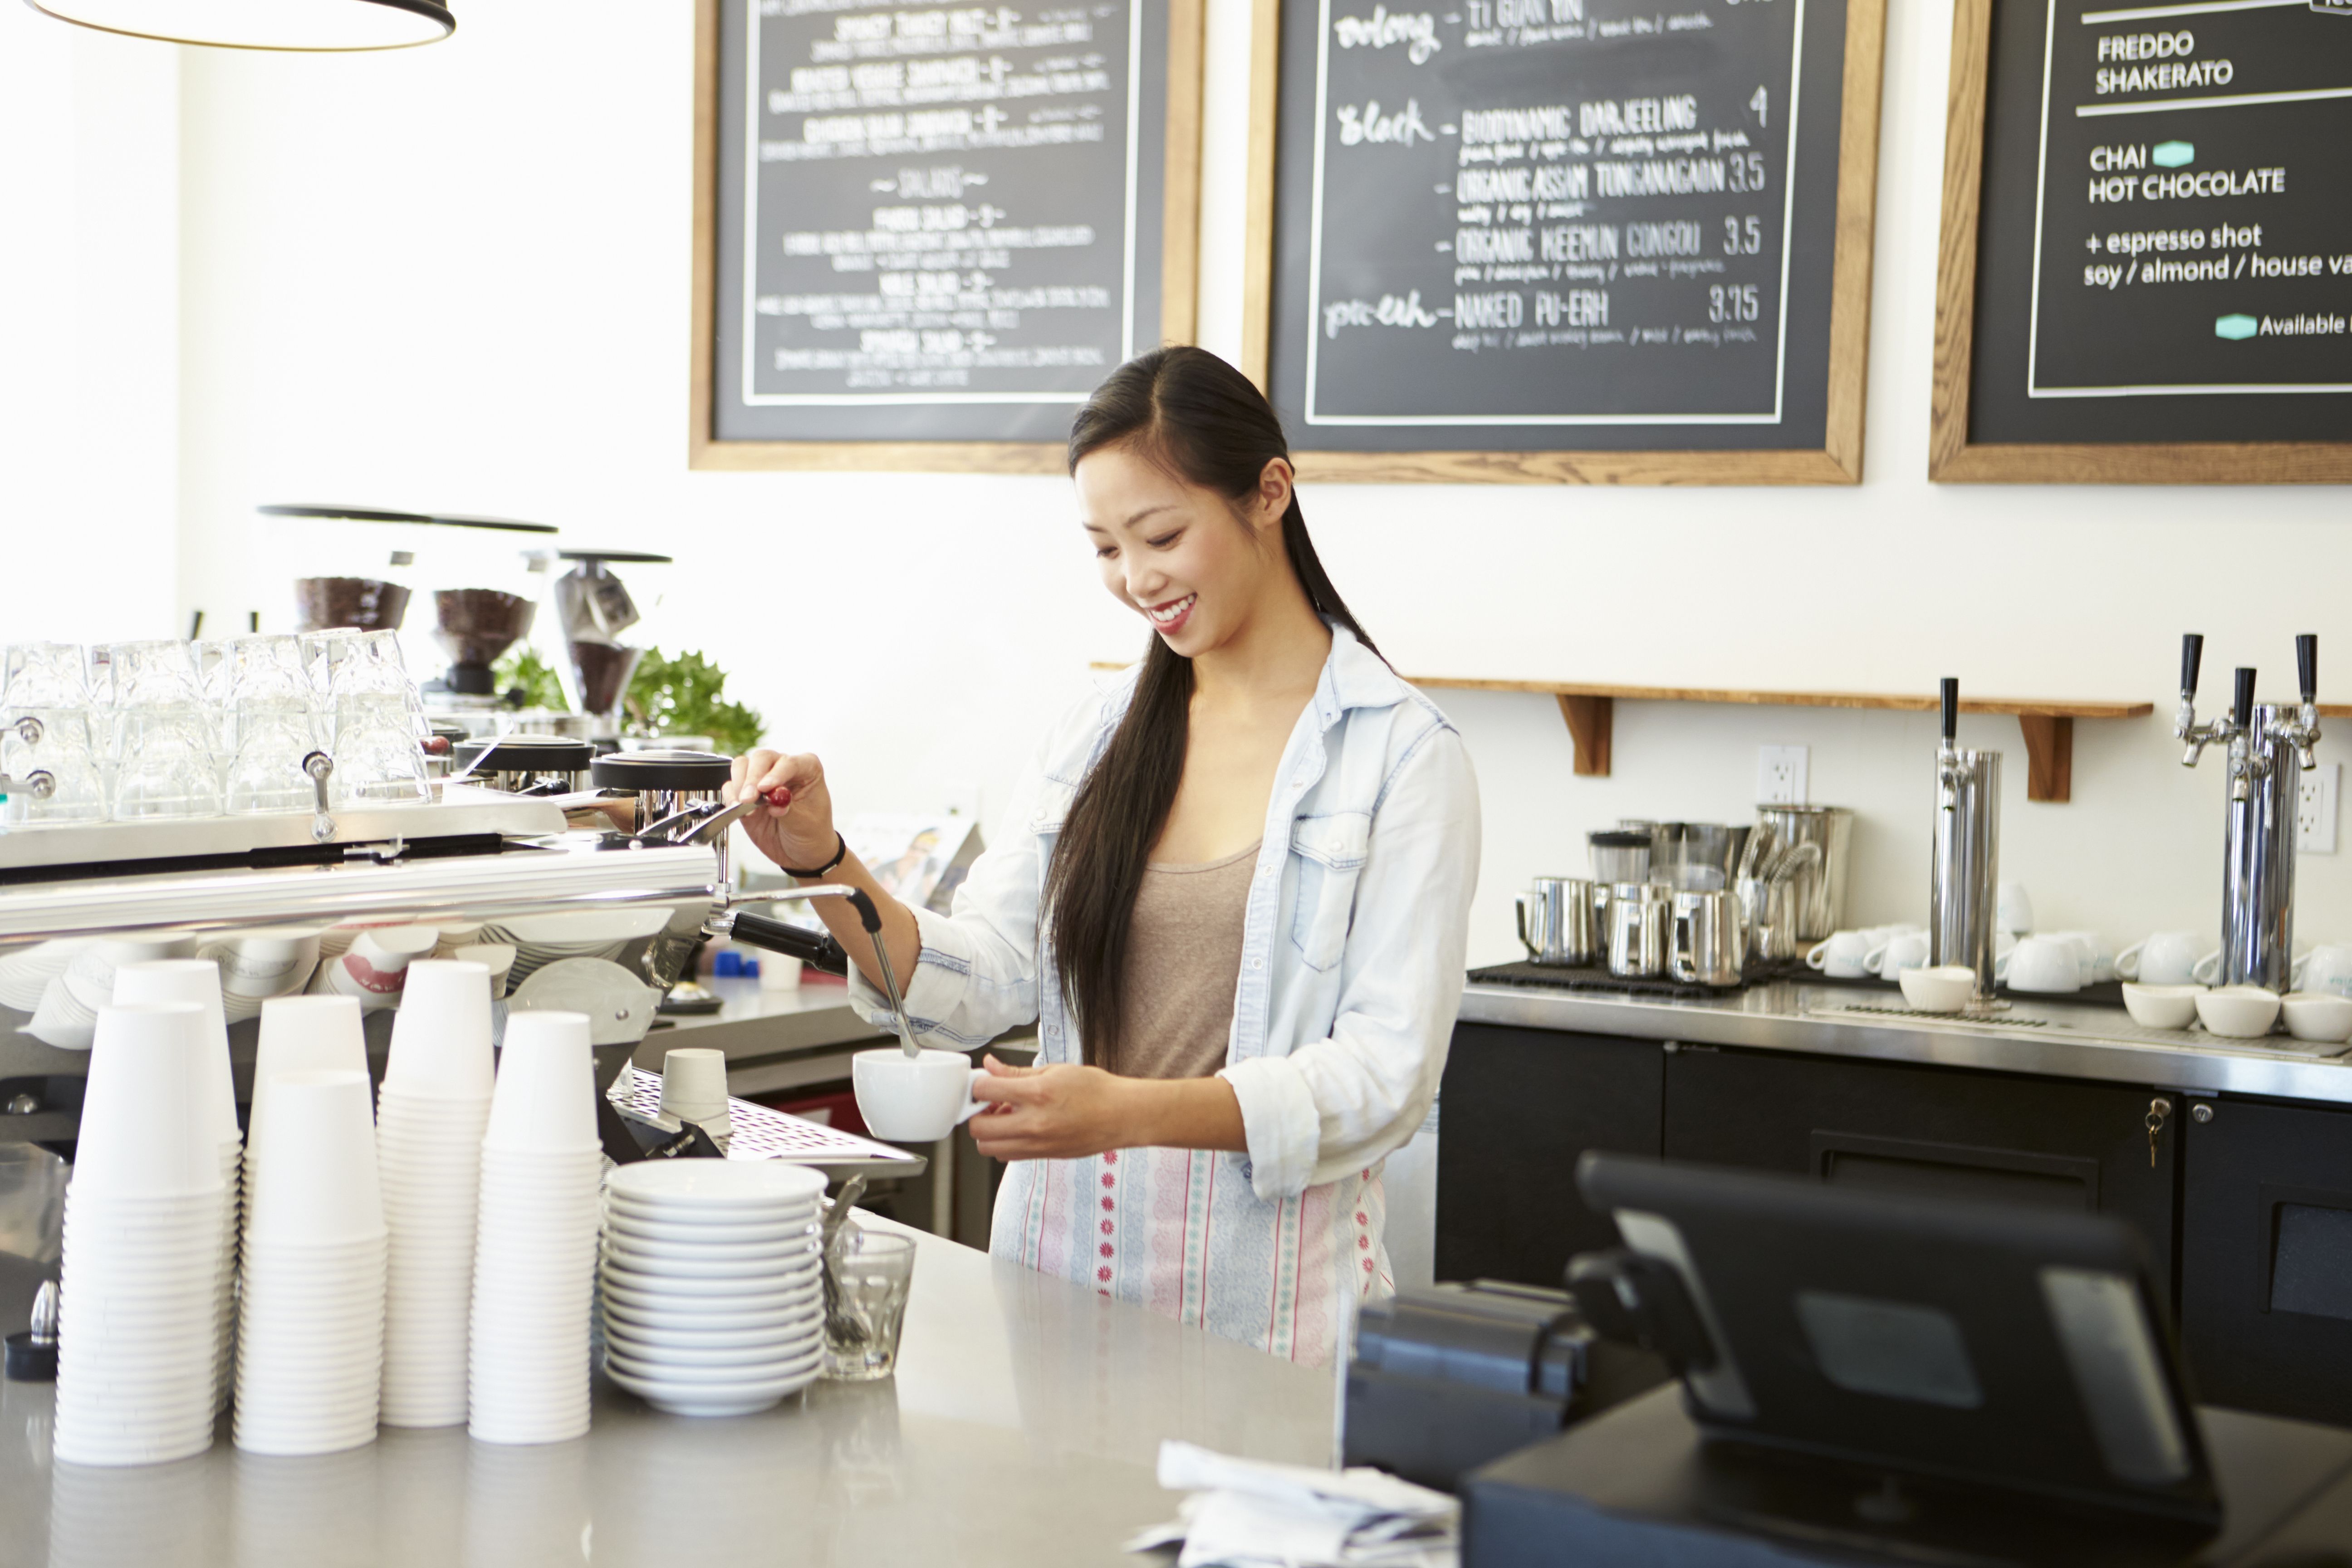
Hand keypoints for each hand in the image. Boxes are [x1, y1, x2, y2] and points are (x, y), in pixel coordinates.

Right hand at [724, 748, 838, 871]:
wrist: (801, 853)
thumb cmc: (811, 833)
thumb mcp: (805, 824)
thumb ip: (788, 809)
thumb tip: (773, 799)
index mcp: (807, 769)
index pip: (789, 763)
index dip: (776, 773)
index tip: (765, 788)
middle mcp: (783, 768)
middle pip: (762, 758)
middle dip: (753, 778)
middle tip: (749, 799)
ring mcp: (762, 779)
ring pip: (743, 766)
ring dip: (740, 784)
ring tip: (745, 805)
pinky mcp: (746, 793)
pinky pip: (731, 786)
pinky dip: (730, 796)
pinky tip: (738, 808)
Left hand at [966, 1054, 1136, 1160]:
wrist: (1122, 1116)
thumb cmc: (1095, 1090)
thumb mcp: (1055, 1071)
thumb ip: (1017, 1072)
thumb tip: (990, 1066)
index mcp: (1037, 1094)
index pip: (985, 1091)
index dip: (979, 1084)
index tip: (984, 1082)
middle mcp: (1033, 1123)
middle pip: (978, 1128)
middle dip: (976, 1113)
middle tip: (988, 1103)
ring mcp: (1037, 1144)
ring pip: (988, 1148)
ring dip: (988, 1132)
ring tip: (1004, 1117)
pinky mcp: (1043, 1156)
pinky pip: (1007, 1155)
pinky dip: (1003, 1143)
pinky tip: (1017, 1127)